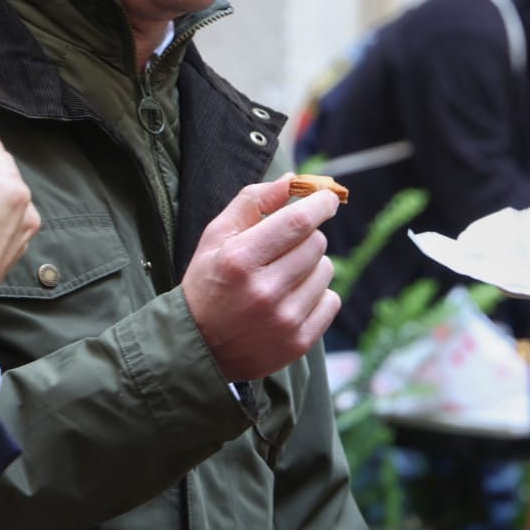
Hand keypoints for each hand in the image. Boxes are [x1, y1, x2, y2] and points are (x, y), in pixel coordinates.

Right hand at [182, 175, 339, 381]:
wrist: (198, 348)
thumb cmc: (208, 283)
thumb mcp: (216, 237)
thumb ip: (252, 202)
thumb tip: (292, 181)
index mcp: (240, 260)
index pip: (298, 222)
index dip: (320, 204)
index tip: (327, 198)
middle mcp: (264, 291)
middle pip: (316, 244)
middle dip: (306, 236)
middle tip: (284, 247)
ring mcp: (284, 320)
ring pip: (327, 270)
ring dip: (311, 266)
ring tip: (283, 277)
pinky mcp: (298, 342)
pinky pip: (331, 301)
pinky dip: (317, 295)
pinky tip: (291, 300)